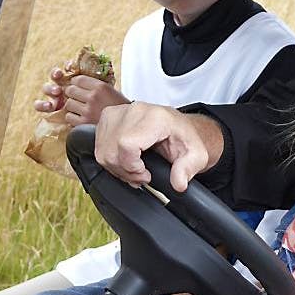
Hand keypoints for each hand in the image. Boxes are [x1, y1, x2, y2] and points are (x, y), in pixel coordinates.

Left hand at [32, 66, 127, 124]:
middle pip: (70, 90)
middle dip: (73, 94)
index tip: (76, 86)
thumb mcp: (111, 92)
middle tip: (78, 98)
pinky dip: (73, 118)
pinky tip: (82, 118)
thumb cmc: (120, 109)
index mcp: (101, 87)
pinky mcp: (83, 123)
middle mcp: (93, 97)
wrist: (127, 126)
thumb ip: (96, 86)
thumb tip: (78, 83)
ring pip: (68, 104)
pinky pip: (69, 117)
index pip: (78, 79)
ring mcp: (88, 110)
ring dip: (73, 107)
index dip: (75, 83)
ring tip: (82, 109)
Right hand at [94, 102, 223, 190]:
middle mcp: (134, 110)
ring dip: (117, 168)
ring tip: (135, 169)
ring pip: (102, 151)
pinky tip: (126, 161)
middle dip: (125, 171)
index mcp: (155, 117)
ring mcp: (118, 113)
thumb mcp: (196, 156)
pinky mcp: (107, 118)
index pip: (126, 144)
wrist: (177, 128)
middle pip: (112, 150)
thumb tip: (178, 183)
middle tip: (142, 175)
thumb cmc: (184, 138)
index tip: (145, 174)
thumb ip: (188, 169)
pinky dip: (110, 160)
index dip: (132, 166)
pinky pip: (98, 147)